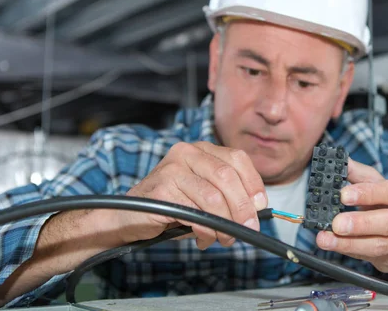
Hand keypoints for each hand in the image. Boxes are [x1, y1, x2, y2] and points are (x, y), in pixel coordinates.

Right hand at [117, 141, 267, 248]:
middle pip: (228, 177)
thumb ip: (228, 196)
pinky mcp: (162, 189)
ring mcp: (172, 168)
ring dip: (225, 224)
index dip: (253, 183)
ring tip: (224, 239)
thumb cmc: (171, 207)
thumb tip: (256, 208)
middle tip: (248, 228)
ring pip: (214, 197)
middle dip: (242, 207)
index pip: (238, 159)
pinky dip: (205, 229)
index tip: (260, 206)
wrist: (127, 217)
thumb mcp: (205, 196)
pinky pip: (195, 212)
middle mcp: (187, 152)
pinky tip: (203, 238)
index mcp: (201, 149)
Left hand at [316, 158, 387, 272]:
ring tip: (326, 238)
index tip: (344, 195)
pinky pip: (368, 256)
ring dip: (348, 242)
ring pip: (378, 245)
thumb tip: (340, 162)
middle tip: (337, 223)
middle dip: (360, 223)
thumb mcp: (379, 184)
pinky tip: (333, 245)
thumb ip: (359, 173)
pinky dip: (348, 250)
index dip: (368, 194)